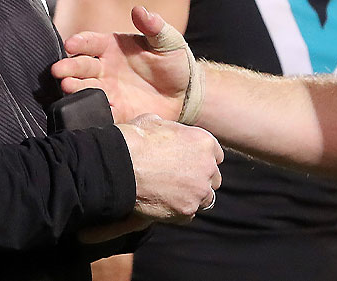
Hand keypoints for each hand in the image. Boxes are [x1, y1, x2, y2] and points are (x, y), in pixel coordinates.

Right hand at [53, 7, 191, 121]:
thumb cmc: (174, 62)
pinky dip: (92, 111)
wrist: (186, 93)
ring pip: (85, 88)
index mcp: (112, 47)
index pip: (91, 42)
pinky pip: (101, 111)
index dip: (80, 42)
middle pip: (81, 66)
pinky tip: (85, 111)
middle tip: (58, 70)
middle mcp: (105, 68)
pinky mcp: (116, 110)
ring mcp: (109, 90)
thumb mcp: (167, 41)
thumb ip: (153, 26)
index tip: (70, 44)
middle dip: (69, 67)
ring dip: (74, 88)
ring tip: (67, 87)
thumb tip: (140, 10)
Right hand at [79, 112, 221, 243]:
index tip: (190, 164)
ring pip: (205, 198)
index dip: (202, 160)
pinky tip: (164, 204)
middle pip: (213, 179)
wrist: (120, 165)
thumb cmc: (135, 140)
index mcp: (204, 142)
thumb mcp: (155, 122)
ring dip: (192, 197)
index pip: (215, 156)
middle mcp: (208, 167)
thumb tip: (164, 132)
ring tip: (172, 195)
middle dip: (200, 180)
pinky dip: (178, 211)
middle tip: (181, 181)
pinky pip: (188, 214)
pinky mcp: (186, 210)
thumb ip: (170, 130)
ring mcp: (199, 190)